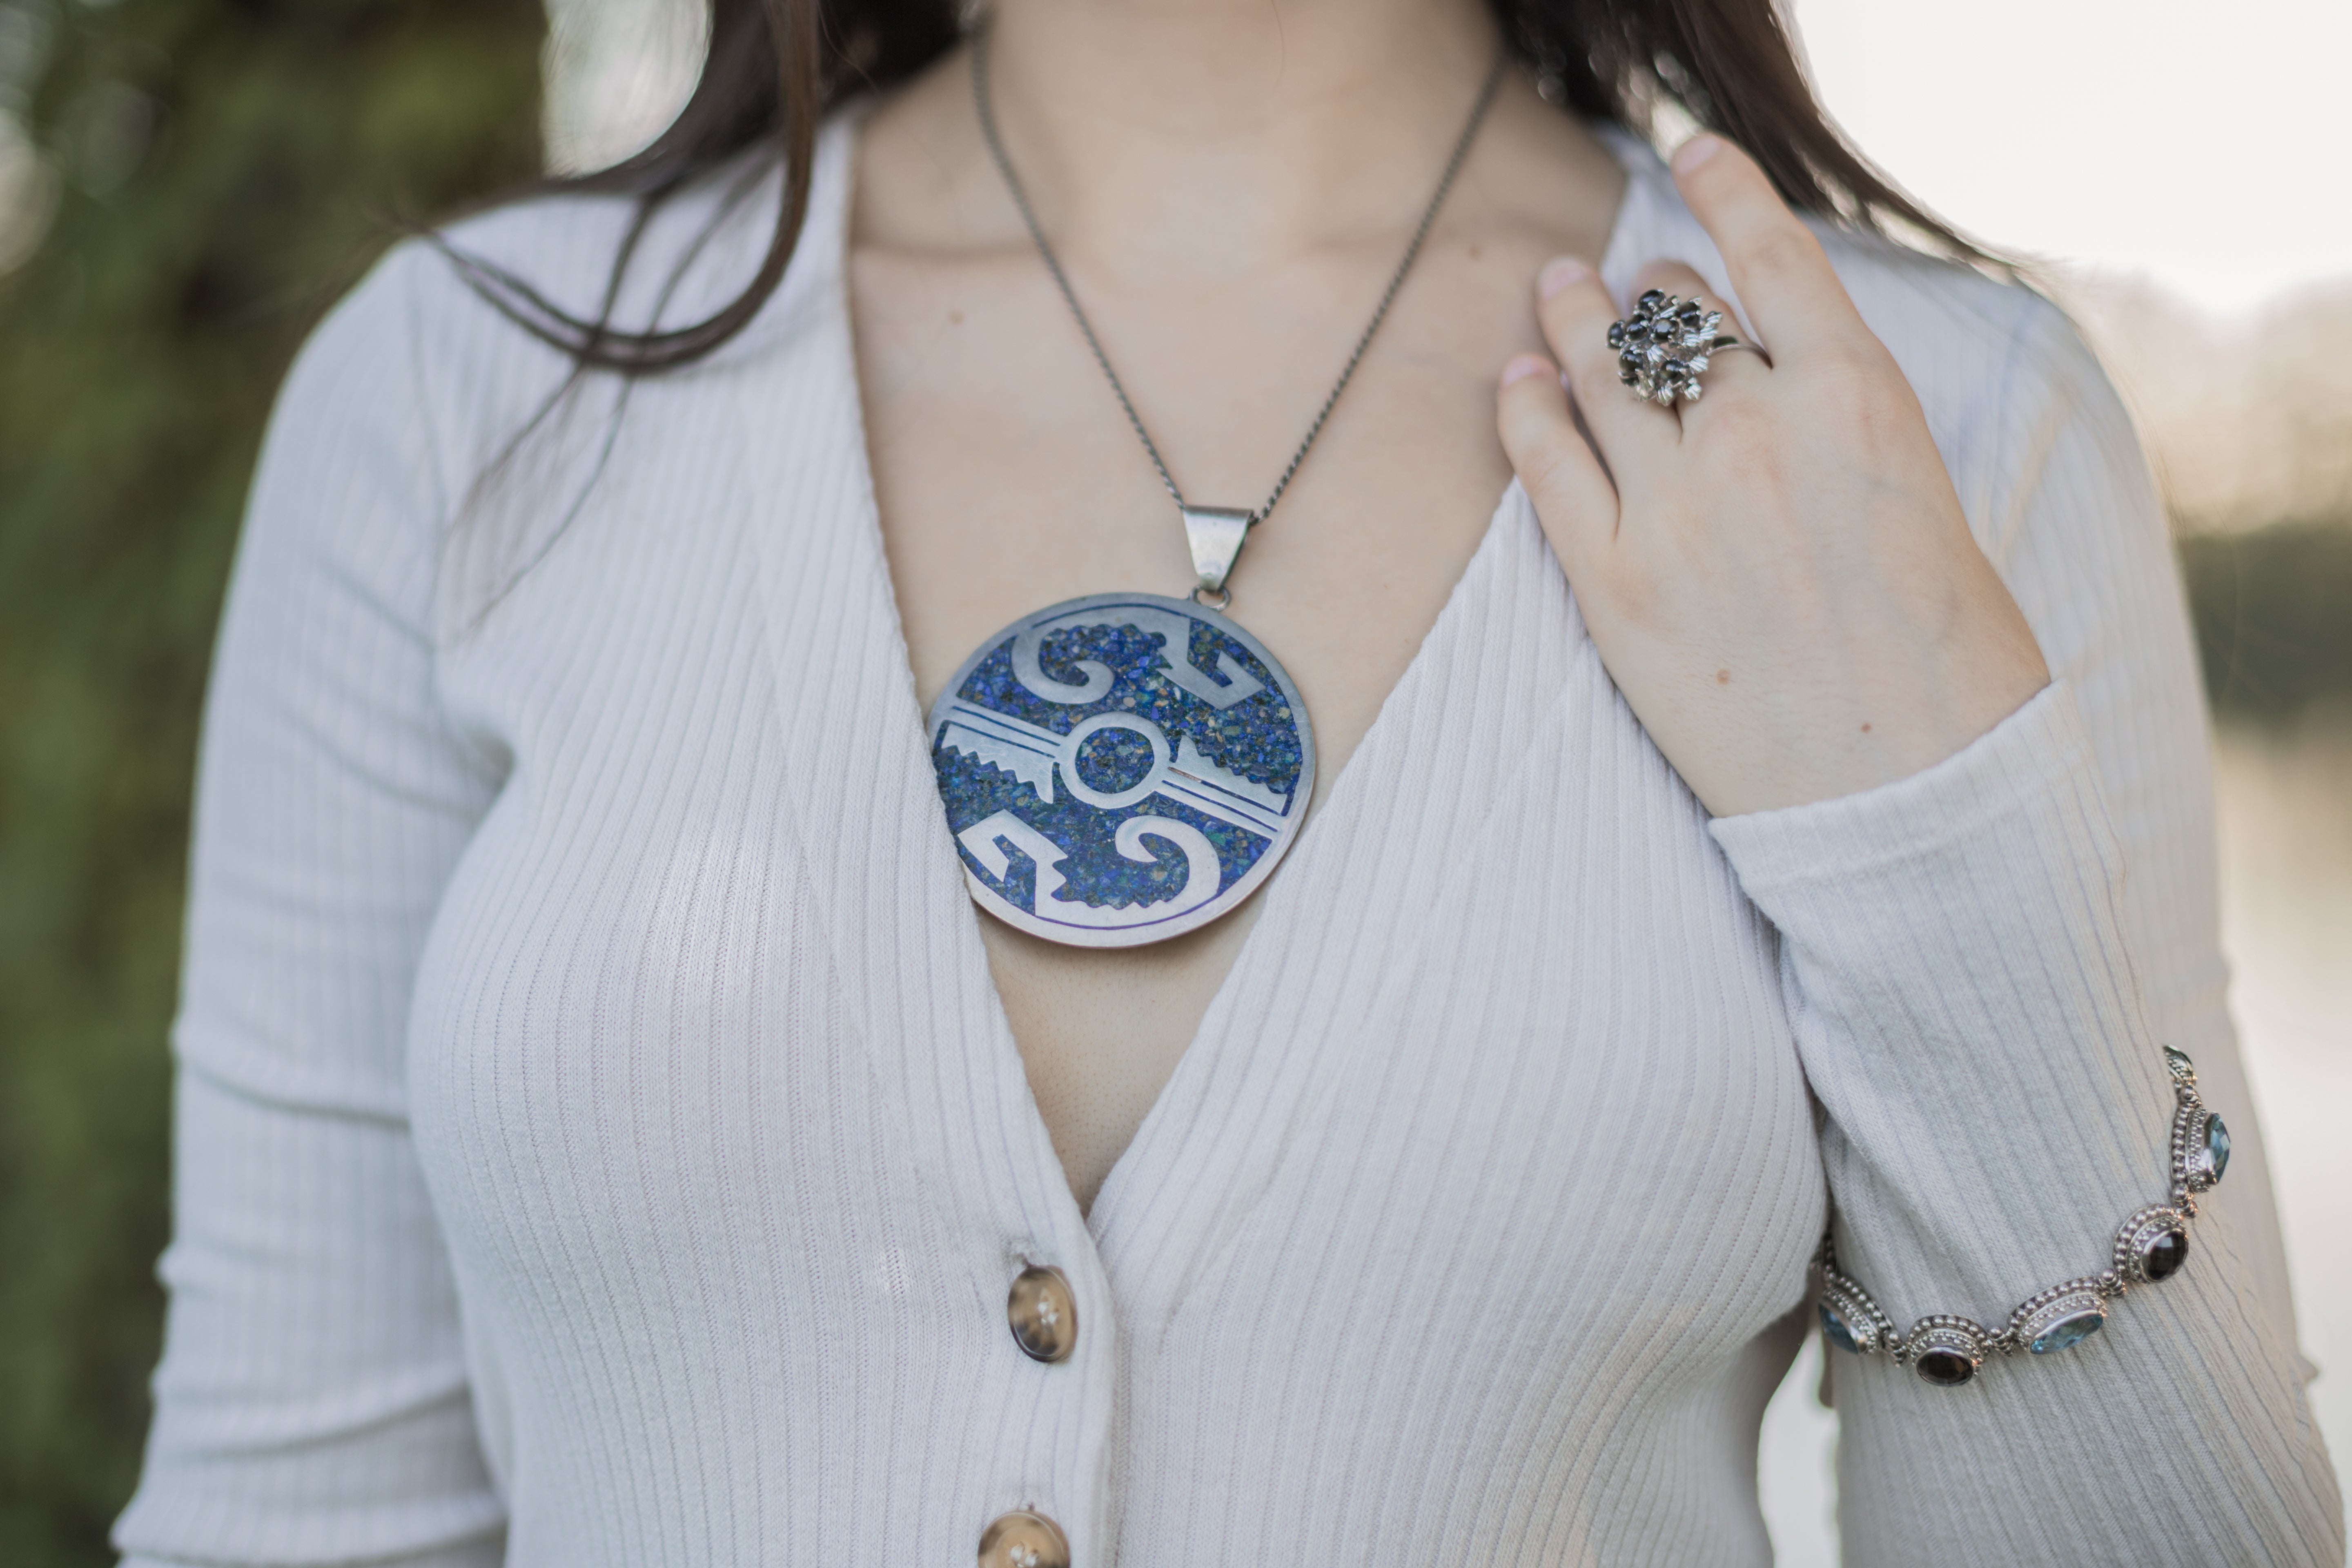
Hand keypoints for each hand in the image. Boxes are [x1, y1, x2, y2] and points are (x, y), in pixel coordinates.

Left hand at [1495, 134, 2048, 818]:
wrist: (1913, 786)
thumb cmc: (1941, 652)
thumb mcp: (1916, 492)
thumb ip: (1838, 419)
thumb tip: (1764, 365)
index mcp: (1856, 395)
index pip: (1769, 254)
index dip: (1722, 192)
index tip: (1692, 154)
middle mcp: (1757, 430)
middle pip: (1675, 317)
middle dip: (1650, 291)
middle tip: (1626, 281)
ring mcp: (1677, 504)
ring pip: (1601, 374)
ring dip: (1572, 322)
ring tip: (1555, 293)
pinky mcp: (1614, 581)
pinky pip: (1547, 464)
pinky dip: (1525, 408)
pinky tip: (1516, 379)